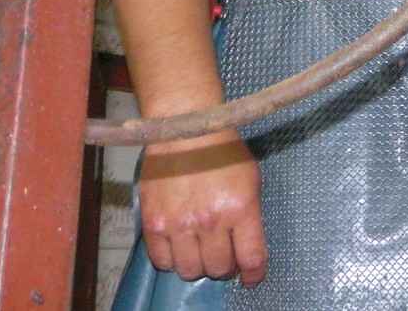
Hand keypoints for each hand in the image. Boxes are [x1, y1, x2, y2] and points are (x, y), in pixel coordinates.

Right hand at [139, 128, 267, 286]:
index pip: (251, 258)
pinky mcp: (153, 224)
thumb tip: (246, 245)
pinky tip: (179, 245)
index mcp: (240, 208)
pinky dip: (172, 259)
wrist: (186, 130)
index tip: (252, 278)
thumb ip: (250, 215)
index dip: (254, 275)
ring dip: (198, 264)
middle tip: (224, 254)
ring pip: (190, 270)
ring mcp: (179, 224)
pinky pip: (162, 261)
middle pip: (219, 269)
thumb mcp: (250, 179)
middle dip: (225, 266)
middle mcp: (210, 221)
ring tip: (200, 249)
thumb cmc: (223, 150)